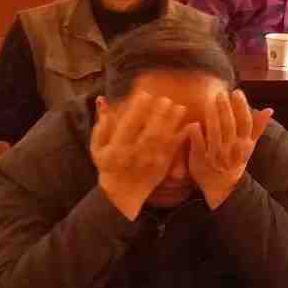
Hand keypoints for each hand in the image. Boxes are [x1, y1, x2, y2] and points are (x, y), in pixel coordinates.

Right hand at [90, 94, 188, 220]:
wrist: (122, 193)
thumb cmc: (108, 165)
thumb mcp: (98, 147)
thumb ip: (101, 124)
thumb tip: (102, 100)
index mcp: (116, 149)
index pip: (127, 126)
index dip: (137, 110)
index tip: (144, 95)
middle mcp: (134, 155)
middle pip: (149, 132)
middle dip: (158, 115)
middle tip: (165, 99)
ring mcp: (150, 161)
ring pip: (163, 140)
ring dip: (173, 123)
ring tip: (179, 107)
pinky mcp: (163, 165)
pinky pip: (174, 150)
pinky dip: (182, 137)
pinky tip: (189, 124)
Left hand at [184, 89, 272, 209]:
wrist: (222, 187)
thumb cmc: (235, 162)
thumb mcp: (249, 146)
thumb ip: (257, 127)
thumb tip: (269, 109)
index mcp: (244, 144)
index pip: (245, 122)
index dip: (241, 106)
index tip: (237, 92)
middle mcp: (231, 149)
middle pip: (229, 125)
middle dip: (225, 108)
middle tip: (220, 93)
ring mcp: (216, 154)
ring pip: (214, 132)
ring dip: (212, 116)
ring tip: (209, 101)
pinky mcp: (201, 159)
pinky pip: (199, 145)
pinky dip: (196, 134)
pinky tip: (194, 122)